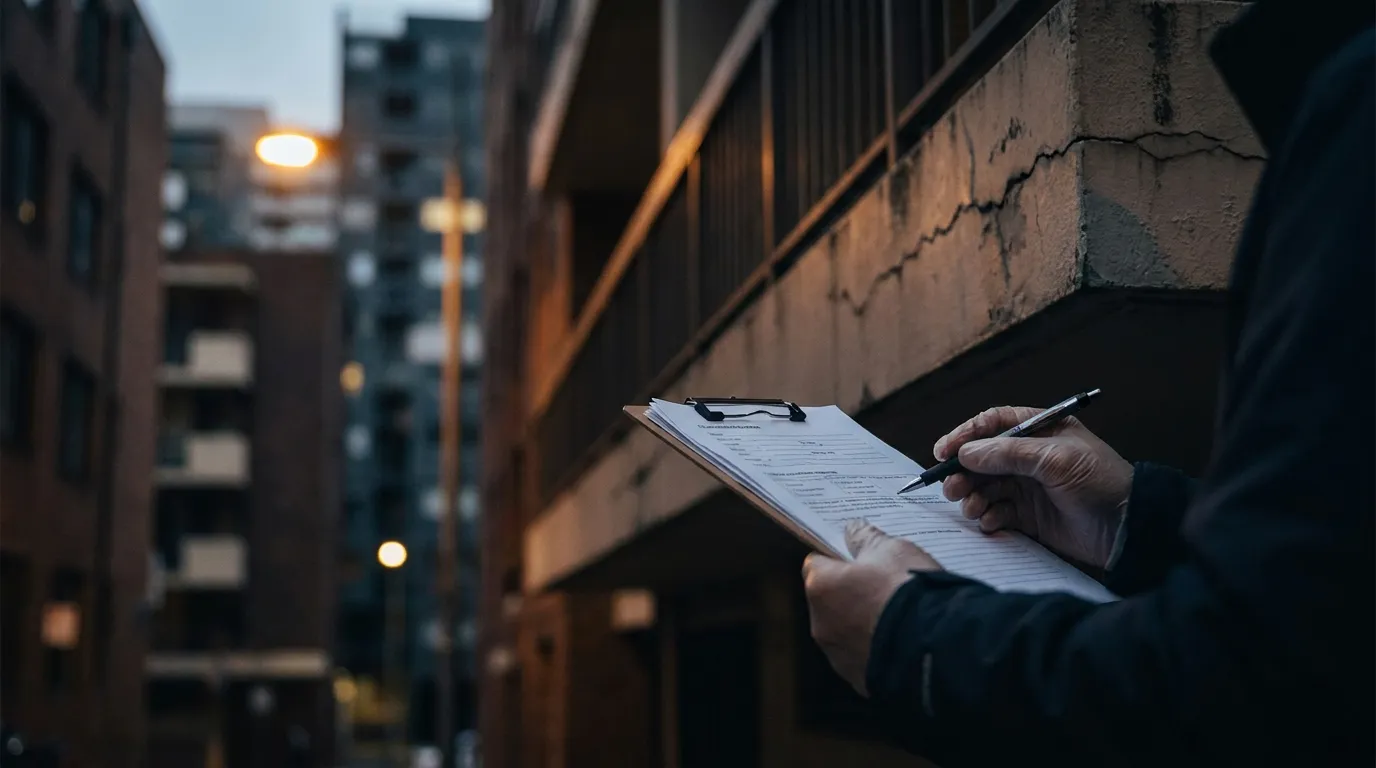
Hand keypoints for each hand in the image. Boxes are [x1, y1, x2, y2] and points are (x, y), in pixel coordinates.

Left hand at [802, 521, 939, 695]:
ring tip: (899, 615)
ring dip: (864, 623)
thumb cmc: (907, 591)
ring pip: (846, 631)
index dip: (838, 558)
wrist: (936, 647)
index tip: (858, 557)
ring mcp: (838, 656)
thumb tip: (853, 529)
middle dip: (852, 592)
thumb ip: (867, 538)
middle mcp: (820, 623)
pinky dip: (878, 648)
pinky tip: (903, 640)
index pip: (817, 563)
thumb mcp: (892, 550)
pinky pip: (864, 657)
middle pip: (831, 599)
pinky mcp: (858, 680)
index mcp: (820, 586)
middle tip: (885, 585)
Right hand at [934, 406, 1133, 567]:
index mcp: (1039, 431)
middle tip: (951, 487)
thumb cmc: (1100, 481)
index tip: (943, 452)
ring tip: (971, 507)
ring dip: (972, 496)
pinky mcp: (1029, 516)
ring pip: (985, 487)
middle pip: (982, 458)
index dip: (965, 435)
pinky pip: (997, 512)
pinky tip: (991, 522)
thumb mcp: (1055, 459)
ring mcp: (1028, 487)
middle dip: (962, 472)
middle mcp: (1030, 457)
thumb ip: (1008, 453)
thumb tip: (966, 453)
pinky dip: (988, 517)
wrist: (1128, 528)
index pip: (992, 424)